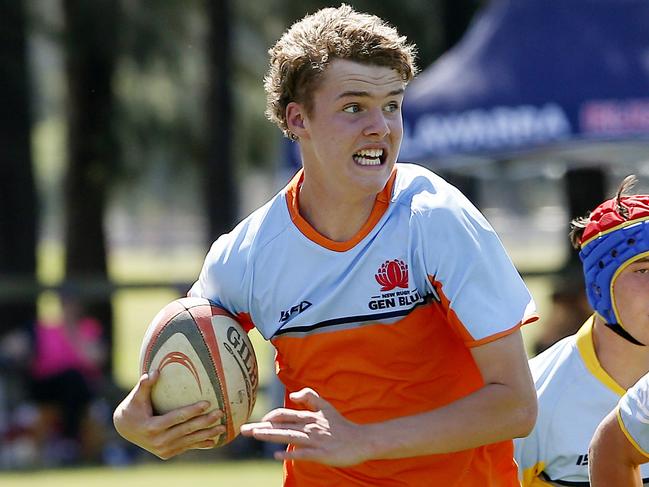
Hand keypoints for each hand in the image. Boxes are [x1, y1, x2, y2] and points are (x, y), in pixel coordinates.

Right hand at [112, 370, 225, 458]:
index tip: (207, 403)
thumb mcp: (135, 396)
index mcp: (152, 427)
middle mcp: (158, 441)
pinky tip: (214, 440)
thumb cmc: (132, 407)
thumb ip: (145, 384)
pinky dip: (200, 444)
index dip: (192, 411)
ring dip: (207, 434)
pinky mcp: (167, 454)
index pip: (176, 418)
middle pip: (186, 430)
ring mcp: (163, 450)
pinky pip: (187, 447)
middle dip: (205, 422)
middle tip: (220, 413)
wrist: (125, 429)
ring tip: (223, 428)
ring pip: (189, 441)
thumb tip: (154, 371)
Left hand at [240, 388, 368, 465]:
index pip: (284, 415)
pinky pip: (303, 454)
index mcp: (309, 417)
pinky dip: (290, 454)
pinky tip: (277, 455)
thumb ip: (310, 397)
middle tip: (243, 430)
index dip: (269, 418)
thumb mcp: (326, 407)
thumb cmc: (341, 426)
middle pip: (282, 426)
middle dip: (261, 428)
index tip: (257, 422)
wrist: (361, 440)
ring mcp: (315, 441)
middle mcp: (309, 427)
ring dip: (271, 436)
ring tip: (256, 435)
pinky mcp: (322, 454)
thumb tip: (293, 395)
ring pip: (289, 437)